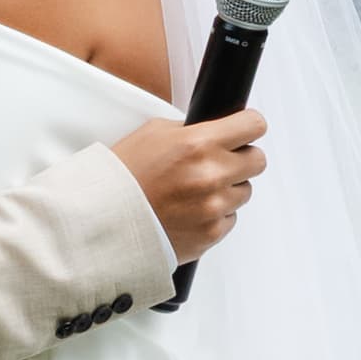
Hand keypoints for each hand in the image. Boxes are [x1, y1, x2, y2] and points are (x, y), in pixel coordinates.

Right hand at [116, 105, 264, 260]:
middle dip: (241, 158)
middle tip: (218, 162)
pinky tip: (190, 210)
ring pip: (244, 191)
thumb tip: (219, 131)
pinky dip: (215, 214)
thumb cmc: (123, 176)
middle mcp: (211, 175)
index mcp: (199, 144)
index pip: (254, 126)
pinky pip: (230, 218)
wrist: (103, 220)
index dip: (248, 126)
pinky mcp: (211, 233)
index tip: (243, 130)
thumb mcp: (154, 133)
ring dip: (227, 189)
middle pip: (257, 160)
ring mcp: (213, 207)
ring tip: (195, 191)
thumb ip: (192, 131)